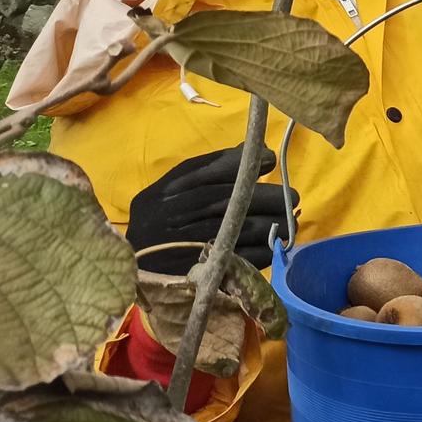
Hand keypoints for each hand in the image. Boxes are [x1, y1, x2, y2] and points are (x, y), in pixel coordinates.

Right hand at [125, 147, 295, 273]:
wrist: (131, 272)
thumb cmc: (156, 225)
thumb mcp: (167, 193)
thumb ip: (204, 170)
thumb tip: (250, 149)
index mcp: (165, 194)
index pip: (210, 170)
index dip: (244, 162)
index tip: (269, 158)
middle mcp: (175, 216)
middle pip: (232, 199)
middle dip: (268, 196)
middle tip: (290, 197)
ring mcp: (189, 244)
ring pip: (242, 228)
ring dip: (273, 224)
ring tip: (287, 221)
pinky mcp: (204, 271)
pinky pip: (244, 258)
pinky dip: (263, 249)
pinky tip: (272, 243)